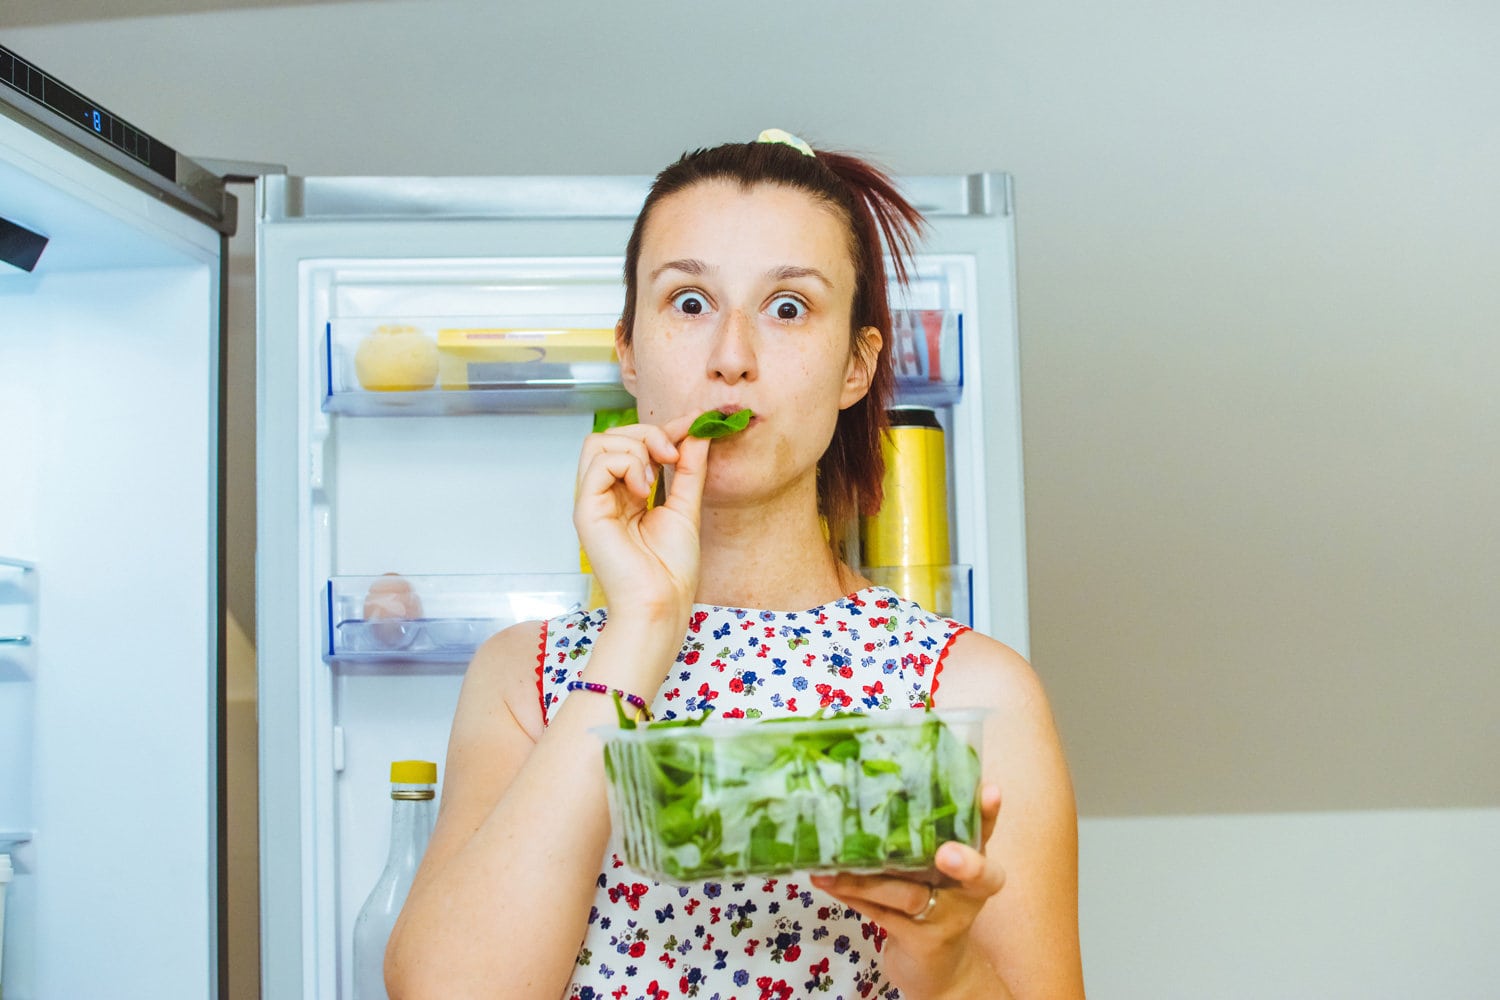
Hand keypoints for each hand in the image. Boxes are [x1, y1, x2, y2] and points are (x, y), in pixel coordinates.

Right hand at [573, 413, 710, 622]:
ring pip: (598, 442)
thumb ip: (690, 468)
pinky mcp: (586, 510)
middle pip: (611, 436)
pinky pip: (597, 463)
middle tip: (673, 455)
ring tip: (655, 479)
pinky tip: (642, 490)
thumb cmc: (671, 569)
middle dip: (647, 433)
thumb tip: (698, 431)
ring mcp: (593, 501)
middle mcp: (605, 494)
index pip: (633, 443)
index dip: (663, 428)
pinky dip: (626, 465)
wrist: (661, 604)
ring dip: (636, 449)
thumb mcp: (686, 506)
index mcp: (626, 494)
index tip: (695, 423)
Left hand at [809, 784, 1005, 997]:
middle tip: (945, 854)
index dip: (990, 814)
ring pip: (910, 895)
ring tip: (830, 869)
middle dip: (964, 863)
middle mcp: (968, 891)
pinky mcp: (923, 943)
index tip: (991, 792)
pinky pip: (883, 915)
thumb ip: (915, 837)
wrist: (936, 967)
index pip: (987, 833)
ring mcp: (947, 920)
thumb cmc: (930, 900)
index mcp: (972, 862)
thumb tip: (863, 787)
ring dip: (865, 880)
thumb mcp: (930, 867)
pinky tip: (826, 882)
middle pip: (974, 875)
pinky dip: (851, 896)